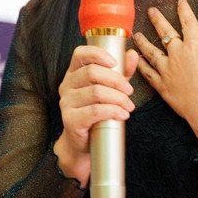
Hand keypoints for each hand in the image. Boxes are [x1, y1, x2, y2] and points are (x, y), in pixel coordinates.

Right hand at [54, 45, 139, 183]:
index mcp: (73, 73)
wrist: (83, 143)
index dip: (98, 54)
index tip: (115, 63)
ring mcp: (66, 103)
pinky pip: (95, 111)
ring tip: (129, 106)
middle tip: (130, 90)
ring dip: (118, 98)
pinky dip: (113, 111)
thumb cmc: (96, 113)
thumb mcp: (110, 89)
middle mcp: (66, 85)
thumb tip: (132, 55)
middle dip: (116, 80)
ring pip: (96, 92)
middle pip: (92, 72)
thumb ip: (121, 72)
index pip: (80, 54)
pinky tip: (123, 115)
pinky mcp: (70, 120)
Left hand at [133, 0, 197, 147]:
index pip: (188, 22)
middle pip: (165, 33)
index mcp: (195, 45)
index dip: (184, 10)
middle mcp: (178, 54)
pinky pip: (148, 74)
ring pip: (151, 52)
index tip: (180, 2)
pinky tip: (136, 61)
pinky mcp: (163, 87)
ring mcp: (168, 70)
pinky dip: (141, 66)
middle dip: (157, 20)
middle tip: (150, 11)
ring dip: (143, 42)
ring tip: (137, 35)